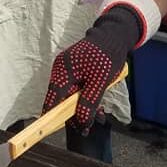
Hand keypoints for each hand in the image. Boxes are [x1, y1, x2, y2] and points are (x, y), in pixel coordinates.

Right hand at [42, 5, 142, 133]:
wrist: (114, 36)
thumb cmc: (107, 55)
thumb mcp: (100, 81)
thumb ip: (89, 102)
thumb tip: (81, 122)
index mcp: (63, 71)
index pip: (52, 98)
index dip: (51, 116)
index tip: (52, 130)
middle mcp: (61, 71)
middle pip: (61, 100)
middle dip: (75, 114)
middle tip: (89, 127)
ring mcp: (67, 70)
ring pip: (70, 96)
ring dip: (83, 108)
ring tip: (99, 115)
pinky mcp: (75, 71)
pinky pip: (76, 90)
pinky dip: (85, 98)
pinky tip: (97, 105)